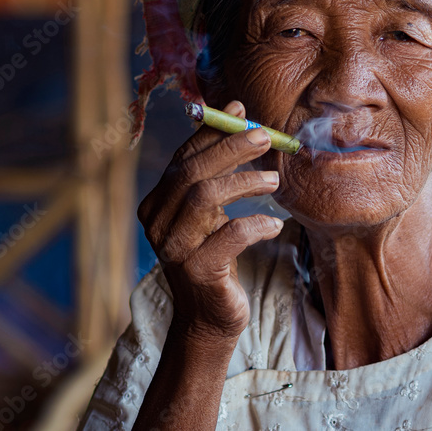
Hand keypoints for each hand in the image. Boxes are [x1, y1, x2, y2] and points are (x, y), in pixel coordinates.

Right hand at [137, 100, 282, 340]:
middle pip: (192, 172)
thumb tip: (237, 114)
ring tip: (275, 180)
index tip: (241, 112)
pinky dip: (257, 224)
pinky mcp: (198, 271)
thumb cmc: (216, 257)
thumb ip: (216, 169)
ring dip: (244, 181)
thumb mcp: (211, 212)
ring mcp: (174, 249)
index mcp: (156, 204)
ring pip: (205, 197)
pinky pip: (230, 234)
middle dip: (231, 148)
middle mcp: (157, 224)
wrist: (210, 319)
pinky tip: (274, 224)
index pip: (182, 158)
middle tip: (265, 137)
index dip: (212, 133)